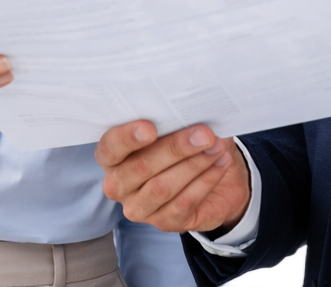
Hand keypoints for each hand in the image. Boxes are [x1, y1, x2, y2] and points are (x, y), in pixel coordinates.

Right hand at [96, 121, 250, 233]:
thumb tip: (188, 107)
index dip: (128, 138)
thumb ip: (174, 118)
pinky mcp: (164, 223)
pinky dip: (205, 180)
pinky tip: (220, 163)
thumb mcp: (179, 125)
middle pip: (141, 167)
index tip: (150, 128)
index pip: (110, 147)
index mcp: (114, 156)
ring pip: (163, 187)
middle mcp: (119, 184)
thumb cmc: (187, 143)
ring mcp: (139, 207)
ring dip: (194, 164)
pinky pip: (183, 203)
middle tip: (204, 134)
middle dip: (175, 148)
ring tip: (217, 146)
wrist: (214, 176)